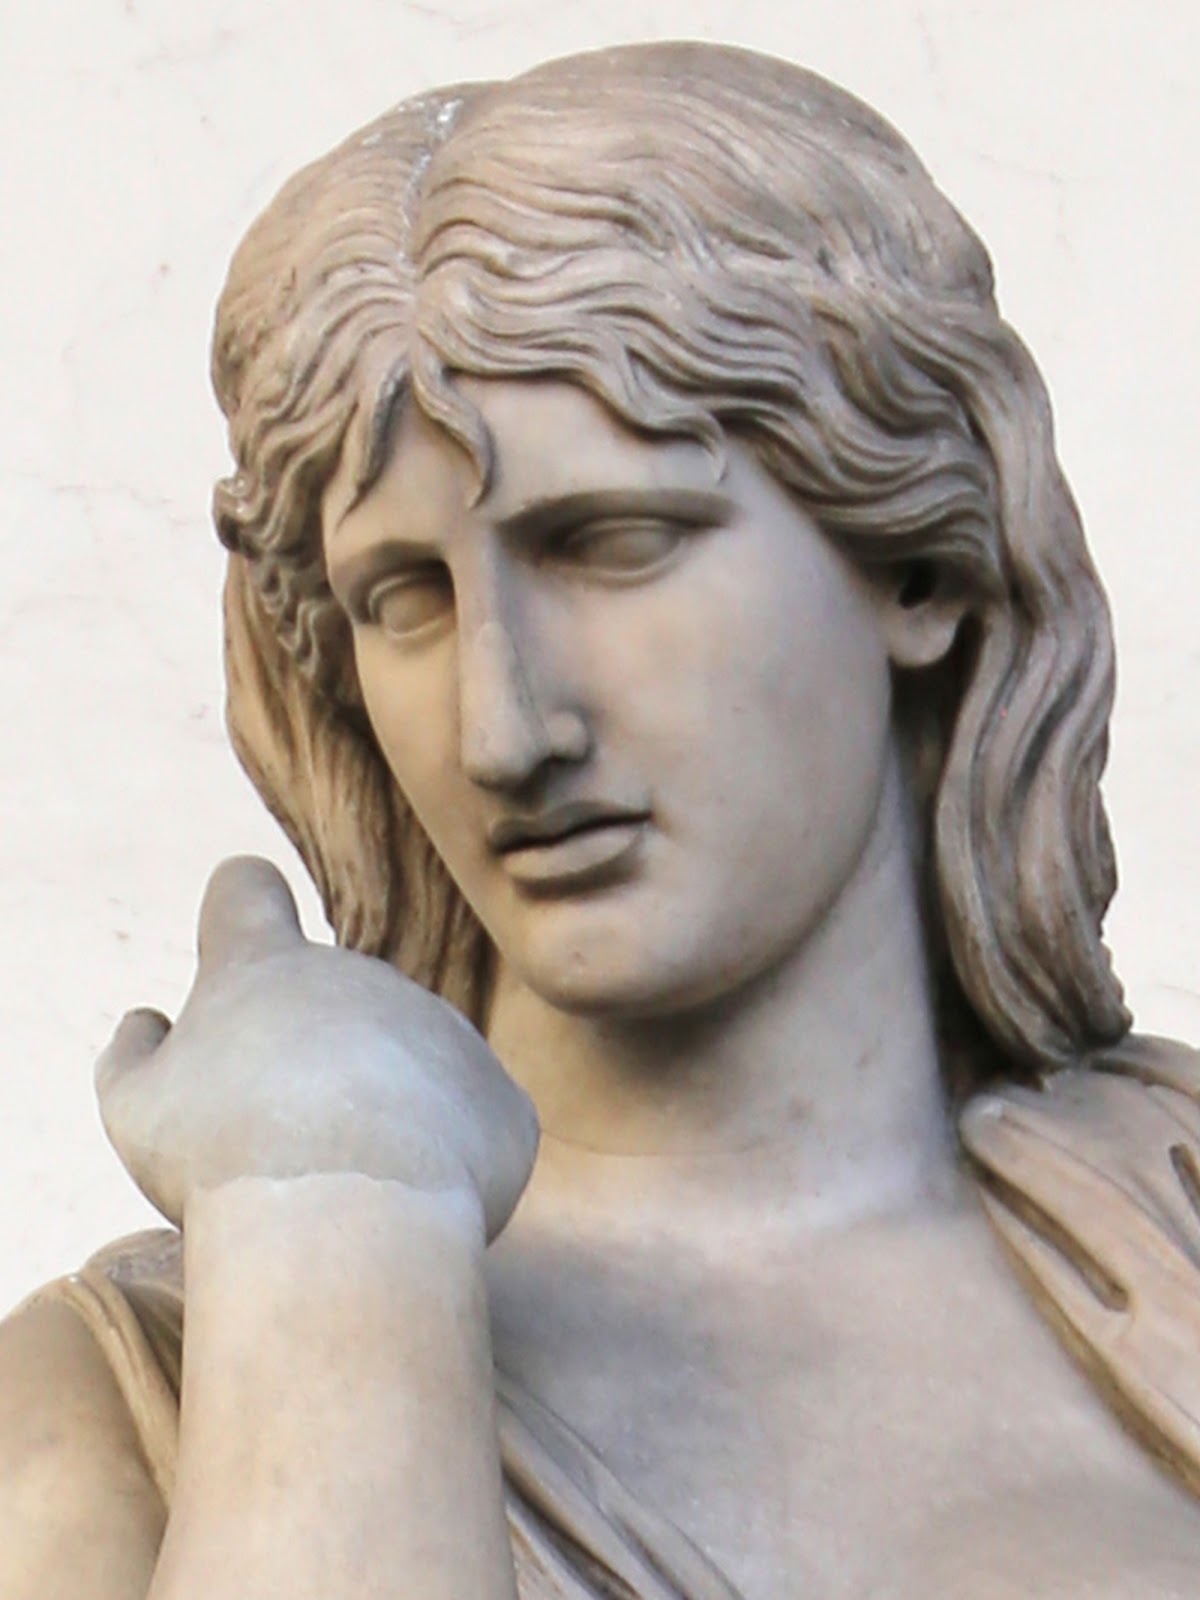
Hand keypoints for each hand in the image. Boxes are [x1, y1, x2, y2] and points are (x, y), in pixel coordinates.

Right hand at [95, 857, 537, 1239]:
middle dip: (312, 1066)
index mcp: (265, 965)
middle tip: (282, 1149)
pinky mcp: (499, 1097)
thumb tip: (149, 1022)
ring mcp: (443, 1029)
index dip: (235, 910)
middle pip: (331, 1010)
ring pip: (406, 1073)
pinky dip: (442, 1166)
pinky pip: (466, 1128)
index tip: (233, 938)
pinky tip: (408, 1208)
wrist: (346, 1222)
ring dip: (381, 1118)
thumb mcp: (137, 1109)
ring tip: (348, 1191)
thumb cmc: (223, 1161)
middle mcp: (362, 975)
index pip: (243, 891)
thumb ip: (134, 1055)